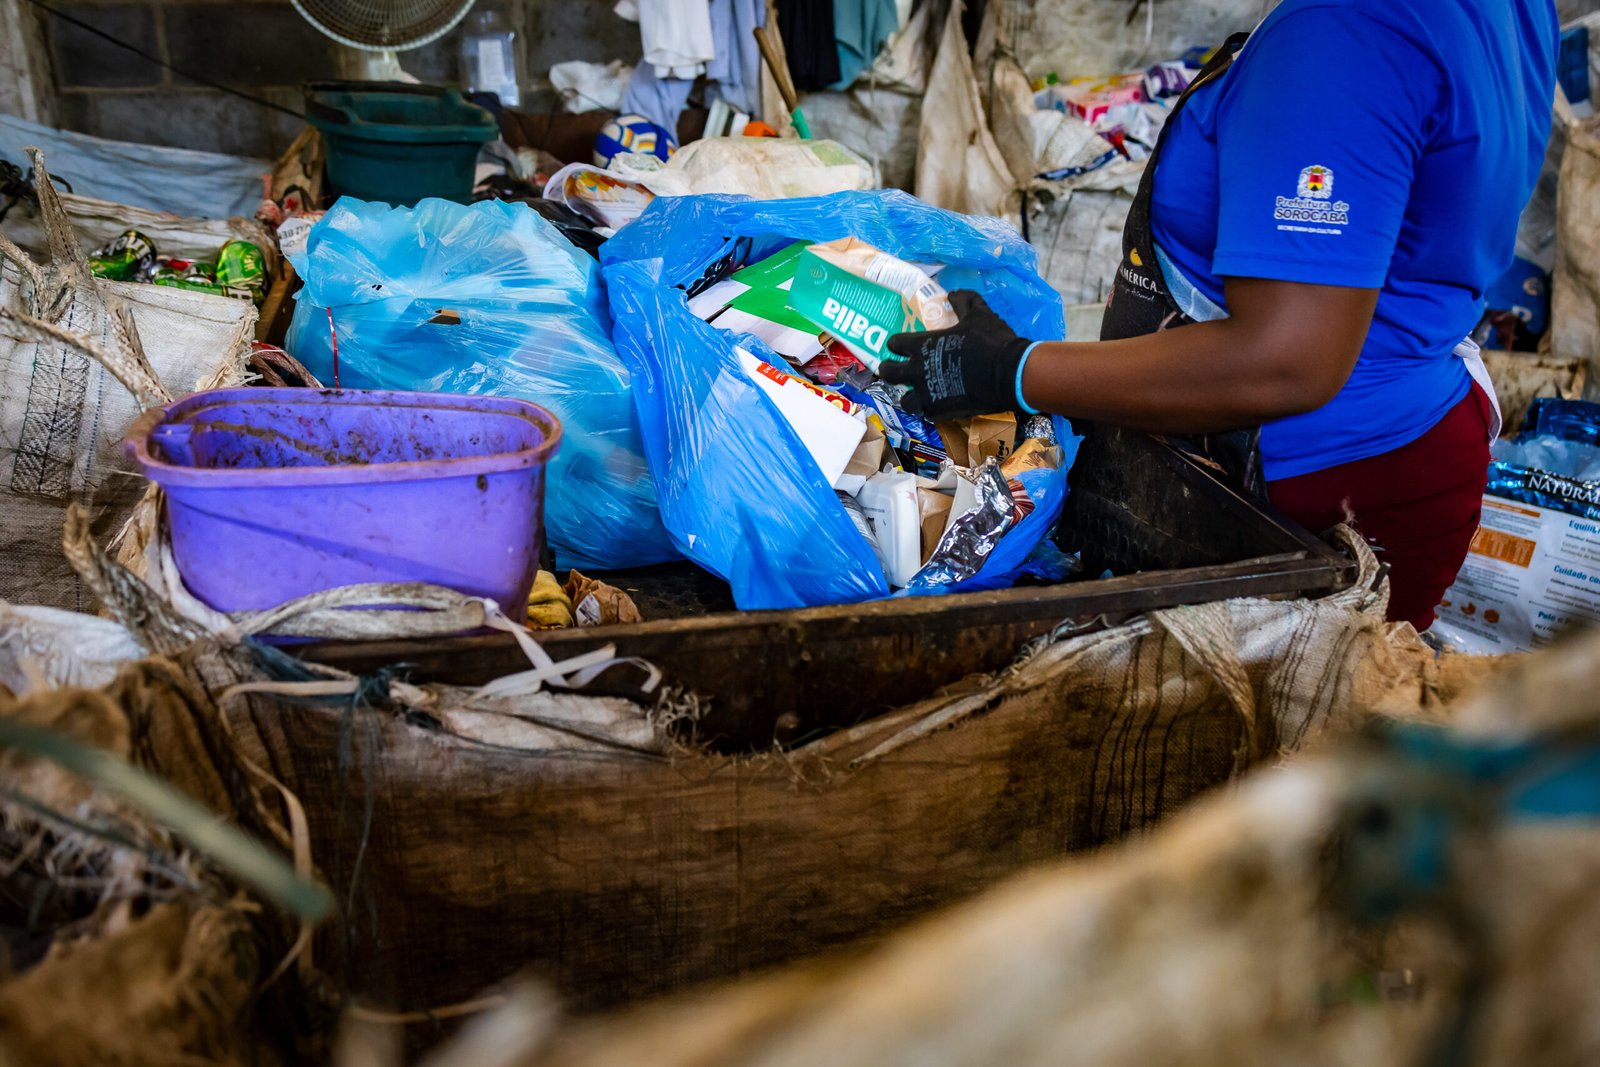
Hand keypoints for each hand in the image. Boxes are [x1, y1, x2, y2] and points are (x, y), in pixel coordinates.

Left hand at [880, 290, 1033, 417]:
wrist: (1010, 374)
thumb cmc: (991, 341)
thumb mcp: (978, 314)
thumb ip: (964, 301)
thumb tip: (953, 293)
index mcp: (922, 346)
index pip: (894, 343)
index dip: (896, 344)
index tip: (900, 345)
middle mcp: (918, 371)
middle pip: (888, 373)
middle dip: (889, 370)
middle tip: (897, 370)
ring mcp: (927, 395)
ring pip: (904, 400)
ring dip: (909, 395)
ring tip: (917, 393)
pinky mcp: (940, 412)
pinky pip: (926, 414)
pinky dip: (930, 409)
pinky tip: (938, 404)